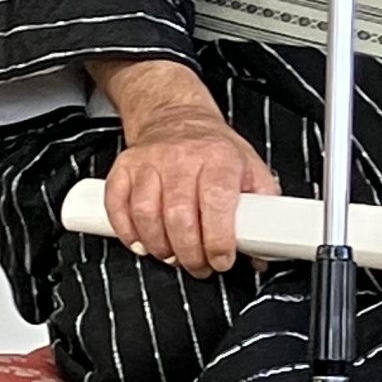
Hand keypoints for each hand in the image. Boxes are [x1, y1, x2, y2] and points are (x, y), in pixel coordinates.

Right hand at [92, 62, 278, 276]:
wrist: (176, 117)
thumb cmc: (213, 148)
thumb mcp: (250, 168)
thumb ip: (261, 208)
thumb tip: (264, 249)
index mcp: (218, 158)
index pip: (216, 202)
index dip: (218, 240)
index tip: (222, 259)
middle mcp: (182, 158)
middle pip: (179, 216)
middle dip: (190, 254)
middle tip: (200, 264)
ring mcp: (149, 162)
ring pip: (146, 215)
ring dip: (160, 247)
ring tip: (173, 255)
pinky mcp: (125, 168)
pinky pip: (117, 206)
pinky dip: (127, 232)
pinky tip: (143, 242)